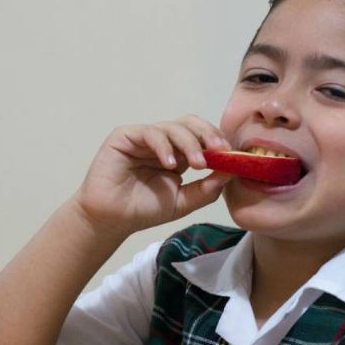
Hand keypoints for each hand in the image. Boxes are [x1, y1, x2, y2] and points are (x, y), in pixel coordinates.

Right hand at [72, 116, 232, 236]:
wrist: (111, 220)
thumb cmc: (142, 210)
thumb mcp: (182, 202)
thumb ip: (206, 189)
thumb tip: (230, 172)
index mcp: (177, 154)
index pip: (201, 137)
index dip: (217, 141)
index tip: (232, 155)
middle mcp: (162, 142)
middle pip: (190, 124)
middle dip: (208, 134)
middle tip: (220, 150)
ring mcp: (143, 137)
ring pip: (173, 127)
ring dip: (190, 143)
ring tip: (197, 164)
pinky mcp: (125, 136)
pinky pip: (150, 132)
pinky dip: (164, 146)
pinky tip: (170, 164)